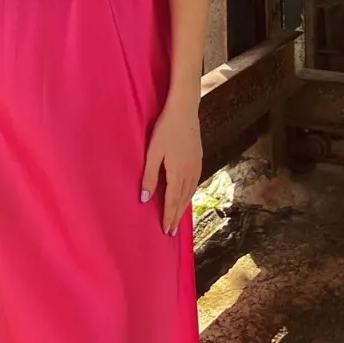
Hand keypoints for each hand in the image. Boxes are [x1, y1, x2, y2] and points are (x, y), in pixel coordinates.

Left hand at [141, 96, 201, 235]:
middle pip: (182, 200)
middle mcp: (189, 172)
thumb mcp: (153, 152)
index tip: (166, 231)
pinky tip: (187, 195)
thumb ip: (149, 176)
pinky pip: (194, 183)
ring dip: (183, 207)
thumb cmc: (166, 129)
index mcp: (177, 172)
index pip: (172, 200)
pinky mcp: (198, 158)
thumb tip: (144, 199)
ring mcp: (196, 165)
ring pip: (190, 192)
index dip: (168, 216)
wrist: (185, 110)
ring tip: (178, 218)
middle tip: (171, 232)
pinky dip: (190, 194)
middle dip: (176, 216)